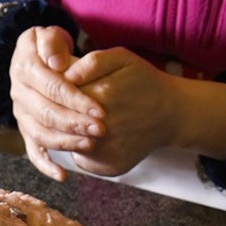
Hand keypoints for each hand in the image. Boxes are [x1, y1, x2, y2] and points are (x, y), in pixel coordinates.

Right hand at [8, 25, 104, 181]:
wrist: (38, 57)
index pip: (52, 87)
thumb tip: (56, 65)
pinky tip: (63, 174)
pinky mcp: (26, 129)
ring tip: (90, 145)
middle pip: (46, 113)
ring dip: (65, 142)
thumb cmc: (51, 46)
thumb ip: (52, 43)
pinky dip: (45, 165)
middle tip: (101, 130)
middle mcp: (17, 93)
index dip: (76, 99)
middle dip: (75, 123)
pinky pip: (32, 150)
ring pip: (40, 133)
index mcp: (24, 68)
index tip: (100, 110)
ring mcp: (20, 114)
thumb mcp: (49, 35)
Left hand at [59, 47, 183, 176]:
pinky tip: (91, 137)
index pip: (57, 97)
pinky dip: (80, 149)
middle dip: (57, 114)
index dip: (54, 92)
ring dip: (65, 133)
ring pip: (66, 143)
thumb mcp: (121, 59)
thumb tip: (65, 77)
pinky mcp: (108, 166)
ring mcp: (104, 152)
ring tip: (78, 120)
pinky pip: (81, 159)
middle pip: (58, 123)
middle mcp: (99, 128)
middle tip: (68, 107)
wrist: (171, 114)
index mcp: (100, 97)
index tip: (61, 88)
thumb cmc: (142, 82)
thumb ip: (91, 63)